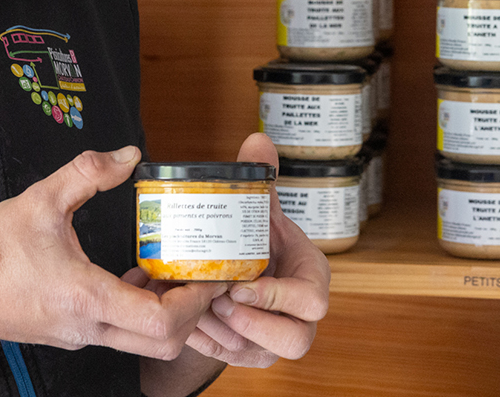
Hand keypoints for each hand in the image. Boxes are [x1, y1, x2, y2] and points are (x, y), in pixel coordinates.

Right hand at [0, 146, 224, 358]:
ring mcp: (78, 336)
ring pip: (142, 343)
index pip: (161, 322)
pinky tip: (134, 276)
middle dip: (192, 312)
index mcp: (85, 297)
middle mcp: (86, 327)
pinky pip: (120, 333)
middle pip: (162, 344)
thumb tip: (128, 155)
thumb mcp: (40, 200)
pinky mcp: (69, 334)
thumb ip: (87, 173)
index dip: (193, 301)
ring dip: (166, 312)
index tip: (206, 275)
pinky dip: (139, 312)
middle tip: (201, 276)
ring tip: (171, 271)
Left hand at [185, 134, 330, 367]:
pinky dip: (205, 341)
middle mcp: (298, 317)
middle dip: (252, 324)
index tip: (240, 286)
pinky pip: (228, 358)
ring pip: (256, 353)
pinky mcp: (247, 353)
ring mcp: (273, 340)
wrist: (245, 271)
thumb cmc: (262, 242)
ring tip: (195, 308)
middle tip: (218, 301)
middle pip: (294, 341)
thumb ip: (262, 178)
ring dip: (222, 333)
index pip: (313, 302)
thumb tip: (257, 140)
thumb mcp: (263, 212)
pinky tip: (186, 319)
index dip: (278, 298)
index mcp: (310, 280)